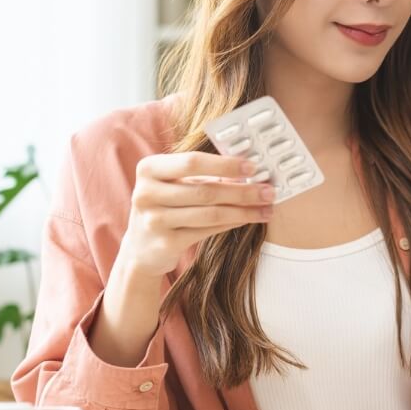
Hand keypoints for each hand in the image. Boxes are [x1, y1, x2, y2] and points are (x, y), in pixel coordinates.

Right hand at [116, 151, 274, 279]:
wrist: (141, 248)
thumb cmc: (165, 206)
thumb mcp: (174, 184)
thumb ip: (202, 174)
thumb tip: (248, 170)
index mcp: (149, 169)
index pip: (192, 162)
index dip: (225, 164)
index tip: (252, 167)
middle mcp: (146, 193)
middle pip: (206, 190)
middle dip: (243, 191)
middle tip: (269, 191)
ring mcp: (154, 220)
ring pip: (210, 213)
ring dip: (244, 210)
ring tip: (266, 208)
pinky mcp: (165, 243)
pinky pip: (207, 231)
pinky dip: (232, 224)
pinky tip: (248, 219)